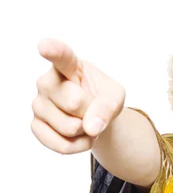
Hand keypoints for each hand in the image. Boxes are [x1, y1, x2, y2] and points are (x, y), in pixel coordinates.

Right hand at [31, 38, 125, 153]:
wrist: (93, 115)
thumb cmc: (102, 97)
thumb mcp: (115, 97)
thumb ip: (108, 107)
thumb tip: (91, 128)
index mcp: (68, 65)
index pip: (60, 55)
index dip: (52, 50)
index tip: (44, 46)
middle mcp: (47, 81)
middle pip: (74, 102)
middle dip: (91, 112)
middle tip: (91, 109)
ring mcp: (38, 104)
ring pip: (68, 127)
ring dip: (86, 132)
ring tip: (86, 122)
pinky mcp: (36, 126)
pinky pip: (61, 145)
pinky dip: (78, 146)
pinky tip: (79, 136)